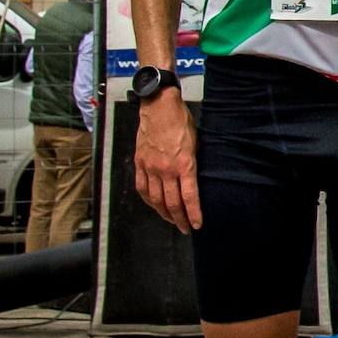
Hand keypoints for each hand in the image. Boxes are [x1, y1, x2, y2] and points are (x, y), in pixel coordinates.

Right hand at [133, 87, 201, 232]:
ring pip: (155, 199)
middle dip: (180, 219)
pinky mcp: (140, 164)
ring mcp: (151, 168)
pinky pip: (142, 188)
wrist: (159, 108)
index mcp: (184, 164)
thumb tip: (193, 179)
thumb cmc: (182, 122)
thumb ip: (193, 163)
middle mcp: (166, 170)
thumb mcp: (196, 142)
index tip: (197, 225)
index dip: (193, 214)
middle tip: (186, 228)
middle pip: (172, 202)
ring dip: (164, 213)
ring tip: (172, 221)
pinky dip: (148, 200)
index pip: (189, 197)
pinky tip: (154, 206)